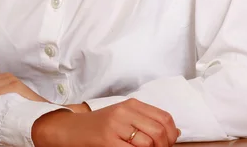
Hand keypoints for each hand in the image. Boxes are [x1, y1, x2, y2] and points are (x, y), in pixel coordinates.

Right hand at [32, 98, 180, 146]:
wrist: (71, 129)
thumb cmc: (99, 126)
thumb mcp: (124, 117)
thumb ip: (147, 121)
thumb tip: (175, 132)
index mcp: (132, 104)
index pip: (164, 118)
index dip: (171, 135)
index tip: (167, 144)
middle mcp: (125, 112)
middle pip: (159, 132)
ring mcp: (116, 126)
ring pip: (148, 143)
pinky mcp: (107, 141)